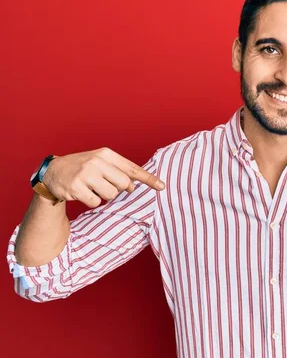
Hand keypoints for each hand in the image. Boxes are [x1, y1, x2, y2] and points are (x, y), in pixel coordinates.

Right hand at [42, 147, 164, 207]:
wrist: (53, 171)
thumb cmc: (83, 167)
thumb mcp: (100, 162)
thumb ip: (119, 171)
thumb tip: (134, 186)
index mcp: (106, 154)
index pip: (132, 168)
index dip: (149, 179)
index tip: (162, 186)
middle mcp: (97, 162)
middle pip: (124, 185)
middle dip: (119, 189)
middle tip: (105, 185)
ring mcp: (86, 174)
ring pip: (111, 195)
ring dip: (104, 195)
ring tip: (92, 187)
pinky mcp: (76, 187)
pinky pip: (96, 202)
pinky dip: (92, 201)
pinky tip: (83, 192)